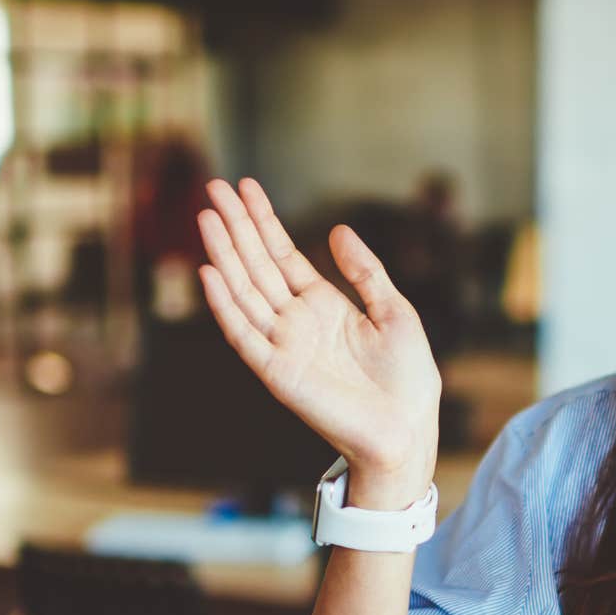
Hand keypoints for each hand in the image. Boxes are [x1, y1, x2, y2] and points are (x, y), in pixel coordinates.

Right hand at [198, 178, 440, 502]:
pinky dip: (225, 305)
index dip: (263, 221)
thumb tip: (337, 230)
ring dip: (224, 254)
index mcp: (324, 305)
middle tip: (214, 186)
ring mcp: (283, 345)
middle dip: (236, 226)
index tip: (245, 187)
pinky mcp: (277, 372)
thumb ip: (365, 272)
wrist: (408, 428)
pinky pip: (243, 334)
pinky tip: (210, 272)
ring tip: (207, 216)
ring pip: (245, 291)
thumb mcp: (394, 311)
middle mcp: (297, 321)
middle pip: (257, 265)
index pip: (283, 255)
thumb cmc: (407, 377)